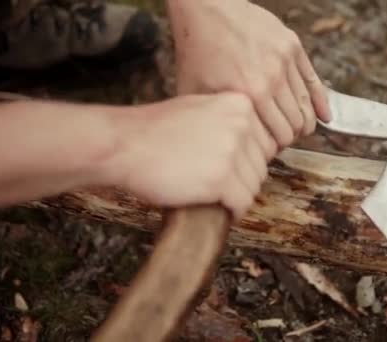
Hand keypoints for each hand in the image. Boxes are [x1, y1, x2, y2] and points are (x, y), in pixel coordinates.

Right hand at [106, 93, 270, 220]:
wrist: (124, 144)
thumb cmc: (154, 130)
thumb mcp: (199, 109)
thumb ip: (228, 122)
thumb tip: (252, 148)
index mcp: (240, 104)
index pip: (262, 143)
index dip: (244, 161)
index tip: (225, 169)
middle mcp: (242, 124)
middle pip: (260, 166)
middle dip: (240, 180)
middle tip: (215, 186)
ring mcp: (233, 151)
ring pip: (253, 187)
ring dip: (235, 196)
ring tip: (212, 196)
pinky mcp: (222, 179)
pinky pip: (241, 203)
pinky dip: (232, 211)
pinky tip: (217, 209)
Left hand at [167, 0, 330, 158]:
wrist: (207, 9)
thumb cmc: (198, 50)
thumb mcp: (195, 92)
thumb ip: (212, 119)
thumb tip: (219, 143)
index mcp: (250, 96)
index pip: (278, 137)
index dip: (275, 148)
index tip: (270, 150)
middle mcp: (272, 80)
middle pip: (296, 124)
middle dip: (290, 137)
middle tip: (281, 140)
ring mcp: (285, 61)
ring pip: (307, 106)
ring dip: (304, 122)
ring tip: (297, 130)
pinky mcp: (292, 46)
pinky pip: (314, 80)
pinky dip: (320, 102)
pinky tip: (324, 116)